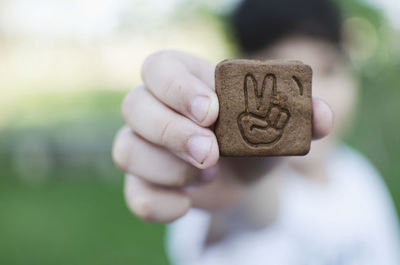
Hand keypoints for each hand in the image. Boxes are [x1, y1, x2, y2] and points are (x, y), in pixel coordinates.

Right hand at [112, 50, 332, 222]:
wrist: (243, 174)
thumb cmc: (255, 136)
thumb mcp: (277, 122)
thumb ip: (301, 116)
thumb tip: (321, 115)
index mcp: (182, 79)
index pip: (159, 68)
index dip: (177, 87)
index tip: (211, 110)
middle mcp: (154, 108)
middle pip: (134, 106)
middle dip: (172, 132)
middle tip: (211, 153)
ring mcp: (143, 146)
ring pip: (126, 150)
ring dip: (170, 169)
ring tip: (210, 174)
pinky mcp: (143, 182)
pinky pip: (135, 194)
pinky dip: (160, 204)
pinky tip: (188, 203)